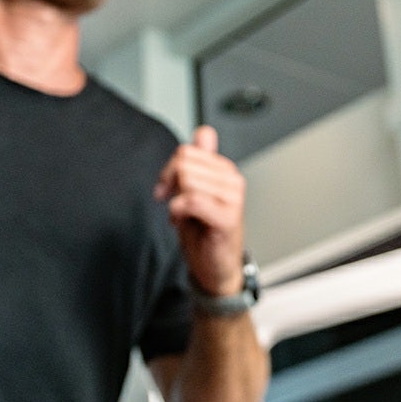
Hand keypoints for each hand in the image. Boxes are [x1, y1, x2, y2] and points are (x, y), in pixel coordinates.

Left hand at [155, 126, 247, 296]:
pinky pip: (192, 200)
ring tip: (182, 215)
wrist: (215, 267)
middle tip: (172, 204)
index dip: (171, 166)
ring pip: (187, 181)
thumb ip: (198, 162)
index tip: (168, 185)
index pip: (189, 150)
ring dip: (175, 201)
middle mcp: (231, 180)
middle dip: (169, 183)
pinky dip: (178, 211)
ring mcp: (232, 198)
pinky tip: (182, 220)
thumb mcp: (196, 191)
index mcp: (224, 170)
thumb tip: (204, 134)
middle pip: (184, 163)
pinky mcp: (228, 217)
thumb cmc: (205, 232)